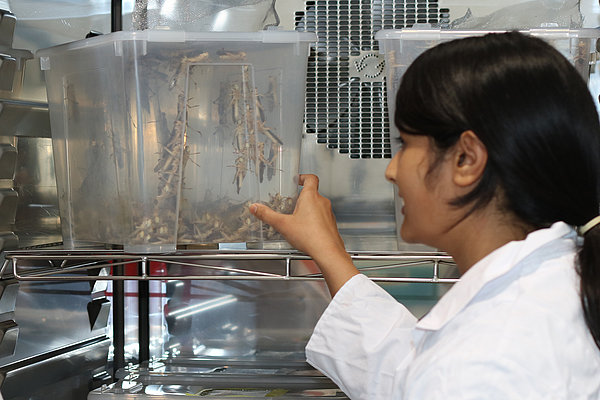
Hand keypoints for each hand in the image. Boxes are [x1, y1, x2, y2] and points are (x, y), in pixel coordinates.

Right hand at [250, 174, 357, 294]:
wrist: (327, 251)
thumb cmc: (310, 236)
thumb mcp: (283, 224)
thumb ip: (267, 215)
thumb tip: (256, 208)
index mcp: (311, 197)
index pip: (310, 178)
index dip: (303, 177)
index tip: (297, 180)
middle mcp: (322, 202)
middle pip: (312, 193)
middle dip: (301, 198)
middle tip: (291, 203)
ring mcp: (328, 213)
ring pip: (318, 206)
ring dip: (308, 210)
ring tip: (297, 219)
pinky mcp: (331, 224)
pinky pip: (322, 218)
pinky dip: (314, 221)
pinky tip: (306, 231)